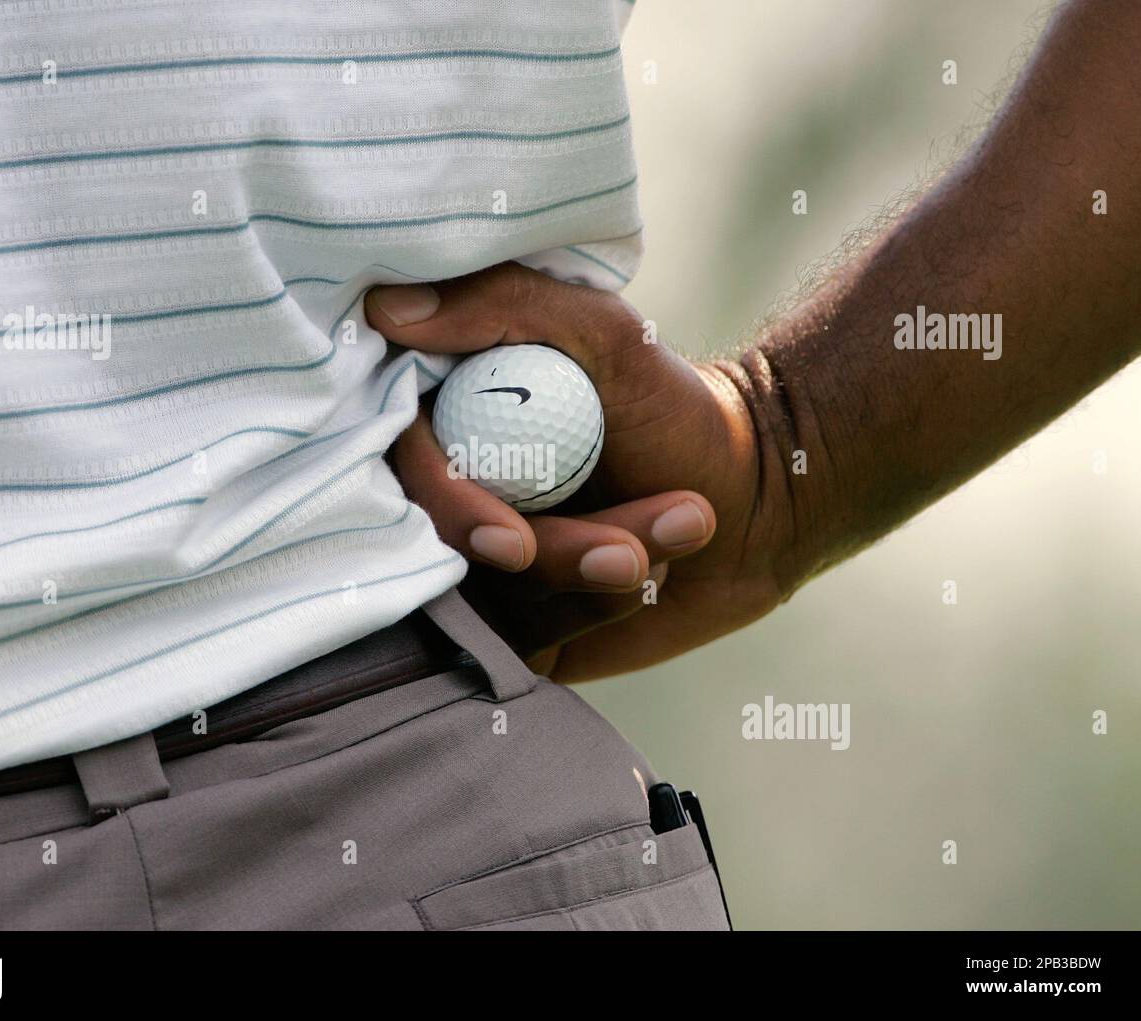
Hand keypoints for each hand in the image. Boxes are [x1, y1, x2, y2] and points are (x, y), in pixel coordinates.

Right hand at [366, 263, 794, 680]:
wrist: (751, 499)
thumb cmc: (673, 407)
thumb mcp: (604, 334)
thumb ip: (503, 305)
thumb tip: (389, 310)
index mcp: (446, 416)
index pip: (403, 470)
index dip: (450, 511)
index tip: (515, 541)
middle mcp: (447, 490)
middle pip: (442, 550)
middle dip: (548, 557)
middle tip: (630, 557)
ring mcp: (476, 563)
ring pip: (489, 601)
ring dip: (587, 575)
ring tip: (684, 527)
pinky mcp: (513, 623)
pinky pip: (521, 643)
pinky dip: (592, 608)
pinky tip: (661, 566)